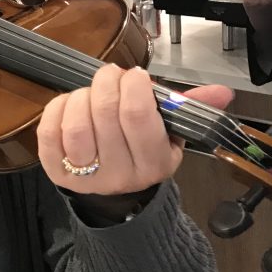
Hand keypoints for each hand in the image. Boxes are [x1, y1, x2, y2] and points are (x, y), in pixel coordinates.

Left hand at [37, 65, 232, 196]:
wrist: (117, 197)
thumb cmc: (142, 155)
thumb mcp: (170, 136)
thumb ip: (190, 109)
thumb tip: (222, 91)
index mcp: (152, 163)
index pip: (139, 116)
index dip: (134, 86)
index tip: (135, 74)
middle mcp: (119, 174)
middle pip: (106, 114)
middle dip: (108, 82)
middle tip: (112, 74)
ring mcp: (84, 176)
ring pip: (76, 123)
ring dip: (83, 96)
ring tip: (92, 92)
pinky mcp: (55, 171)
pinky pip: (49, 131)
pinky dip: (58, 108)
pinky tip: (71, 103)